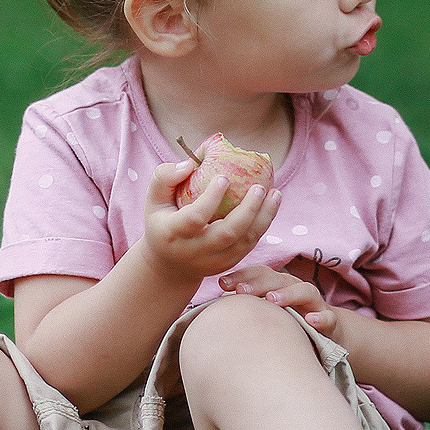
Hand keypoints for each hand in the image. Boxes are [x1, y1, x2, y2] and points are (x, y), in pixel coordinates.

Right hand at [139, 160, 280, 286]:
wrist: (169, 265)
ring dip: (263, 218)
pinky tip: (271, 204)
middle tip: (260, 187)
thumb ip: (164, 177)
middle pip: (227, 234)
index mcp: (172, 234)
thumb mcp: (153, 200)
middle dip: (247, 210)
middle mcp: (194, 251)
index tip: (224, 177)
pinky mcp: (228, 264)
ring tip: (275, 193)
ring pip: (244, 243)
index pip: (194, 218)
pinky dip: (263, 225)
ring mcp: (213, 261)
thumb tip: (190, 163)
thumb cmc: (162, 222)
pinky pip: (250, 245)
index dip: (211, 198)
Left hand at [222, 262, 343, 341]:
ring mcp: (314, 305)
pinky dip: (321, 318)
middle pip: (278, 279)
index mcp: (278, 286)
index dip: (242, 276)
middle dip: (259, 283)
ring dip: (288, 294)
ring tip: (272, 300)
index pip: (259, 273)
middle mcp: (296, 290)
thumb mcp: (266, 313)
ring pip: (305, 292)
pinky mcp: (330, 323)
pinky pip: (328, 318)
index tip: (222, 284)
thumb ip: (245, 308)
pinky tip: (311, 321)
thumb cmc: (287, 323)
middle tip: (241, 291)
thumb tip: (209, 312)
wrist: (326, 336)